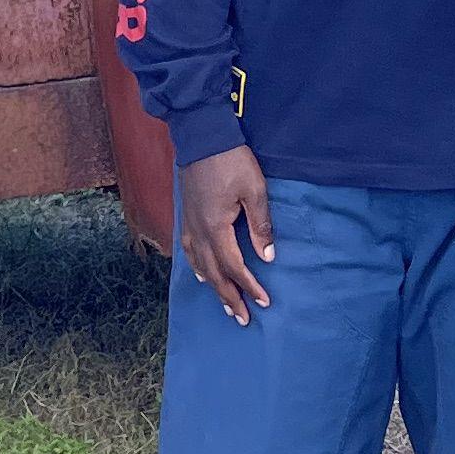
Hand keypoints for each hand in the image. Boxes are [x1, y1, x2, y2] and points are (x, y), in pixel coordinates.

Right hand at [179, 152, 276, 323]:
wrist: (202, 135)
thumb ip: (261, 226)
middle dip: (229, 297)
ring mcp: (189, 223)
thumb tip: (267, 257)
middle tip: (242, 318)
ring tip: (225, 303)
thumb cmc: (231, 160)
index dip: (250, 286)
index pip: (235, 266)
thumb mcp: (254, 190)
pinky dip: (196, 266)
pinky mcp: (187, 214)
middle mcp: (198, 231)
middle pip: (214, 273)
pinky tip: (201, 274)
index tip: (264, 302)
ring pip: (199, 264)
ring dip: (213, 286)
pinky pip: (189, 250)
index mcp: (216, 227)